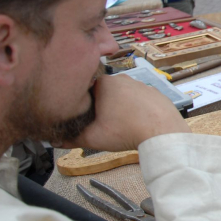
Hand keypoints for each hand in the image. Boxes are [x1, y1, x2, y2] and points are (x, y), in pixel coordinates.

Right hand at [61, 74, 190, 152]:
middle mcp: (122, 78)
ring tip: (119, 125)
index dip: (82, 106)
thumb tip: (56, 142)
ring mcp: (140, 84)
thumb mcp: (93, 138)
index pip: (84, 91)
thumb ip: (72, 138)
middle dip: (100, 108)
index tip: (84, 119)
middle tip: (101, 125)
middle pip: (103, 93)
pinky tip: (135, 122)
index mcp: (104, 83)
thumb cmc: (127, 131)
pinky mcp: (154, 93)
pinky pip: (139, 100)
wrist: (163, 132)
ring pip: (122, 96)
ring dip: (118, 108)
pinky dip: (135, 109)